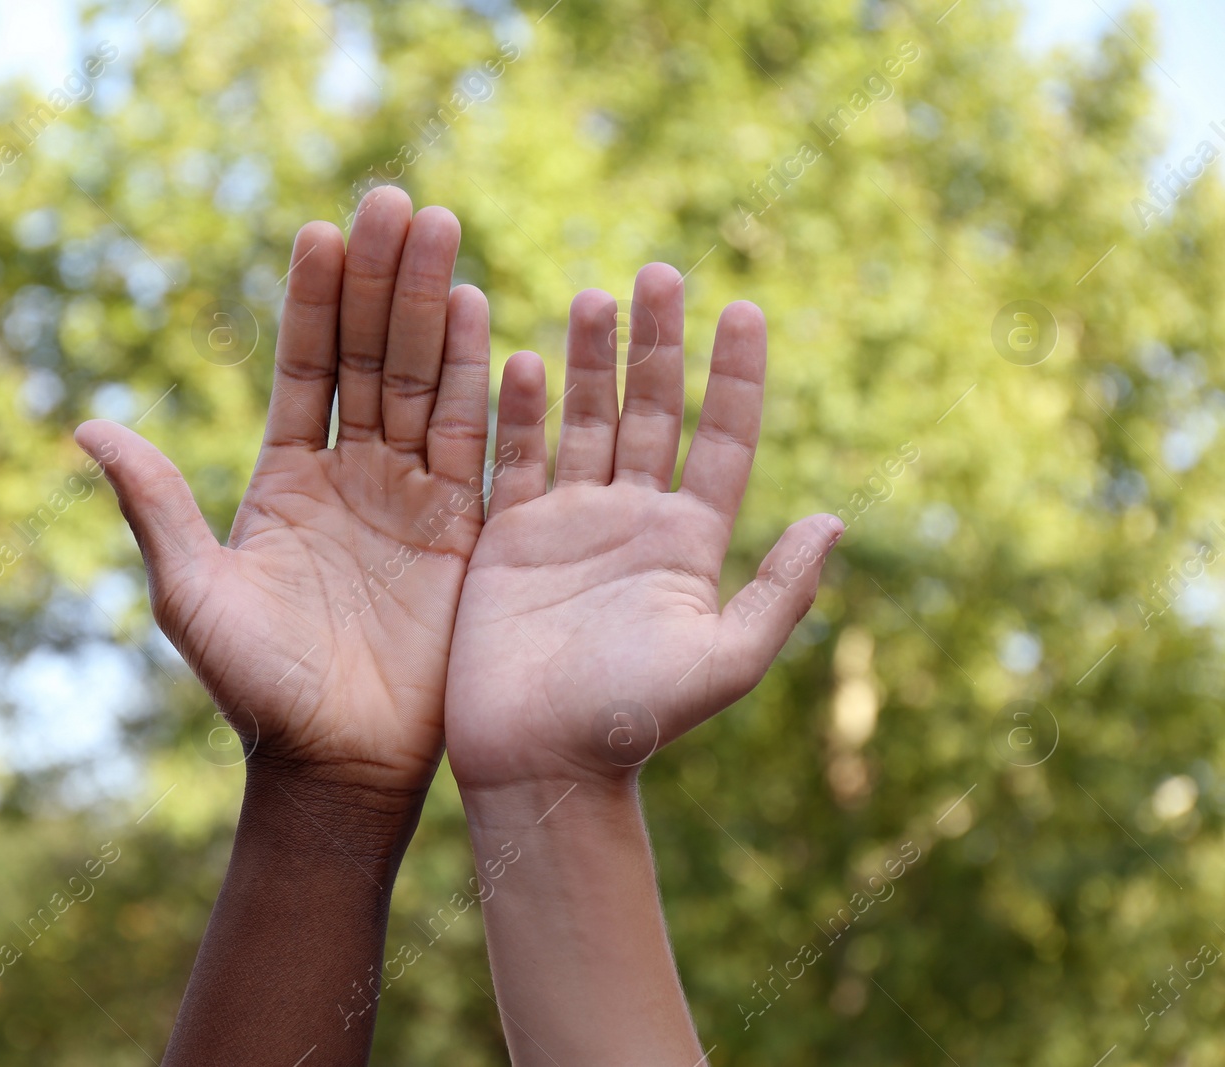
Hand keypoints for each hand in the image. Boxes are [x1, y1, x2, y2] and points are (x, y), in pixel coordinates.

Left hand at [78, 186, 489, 804]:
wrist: (338, 764)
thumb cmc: (257, 688)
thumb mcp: (192, 593)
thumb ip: (154, 506)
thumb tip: (86, 427)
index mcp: (285, 478)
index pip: (305, 368)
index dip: (314, 302)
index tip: (322, 232)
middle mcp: (350, 473)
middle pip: (372, 356)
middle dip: (382, 279)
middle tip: (395, 200)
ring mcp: (411, 496)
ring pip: (423, 383)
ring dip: (431, 308)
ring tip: (439, 227)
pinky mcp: (463, 530)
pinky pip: (473, 444)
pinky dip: (477, 383)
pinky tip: (479, 316)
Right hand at [445, 265, 841, 790]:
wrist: (540, 764)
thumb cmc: (634, 723)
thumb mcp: (725, 661)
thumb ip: (779, 590)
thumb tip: (835, 519)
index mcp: (689, 542)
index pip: (723, 440)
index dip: (736, 377)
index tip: (746, 309)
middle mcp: (631, 520)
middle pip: (651, 411)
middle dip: (658, 343)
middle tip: (661, 272)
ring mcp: (567, 523)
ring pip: (584, 420)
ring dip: (591, 360)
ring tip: (596, 295)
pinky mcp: (507, 537)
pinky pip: (514, 458)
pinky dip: (518, 409)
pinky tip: (523, 358)